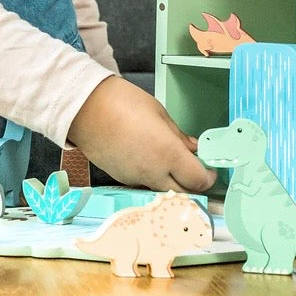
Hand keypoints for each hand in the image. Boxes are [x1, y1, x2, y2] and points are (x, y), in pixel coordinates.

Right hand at [67, 76, 217, 192]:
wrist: (85, 108)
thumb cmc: (122, 103)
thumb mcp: (159, 113)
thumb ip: (179, 136)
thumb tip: (193, 148)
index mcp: (168, 154)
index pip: (199, 180)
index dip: (209, 177)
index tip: (210, 168)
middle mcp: (154, 173)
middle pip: (184, 193)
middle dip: (194, 184)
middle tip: (195, 169)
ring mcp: (136, 179)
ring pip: (164, 190)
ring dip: (173, 182)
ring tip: (170, 161)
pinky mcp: (122, 179)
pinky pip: (145, 184)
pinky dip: (153, 177)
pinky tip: (148, 158)